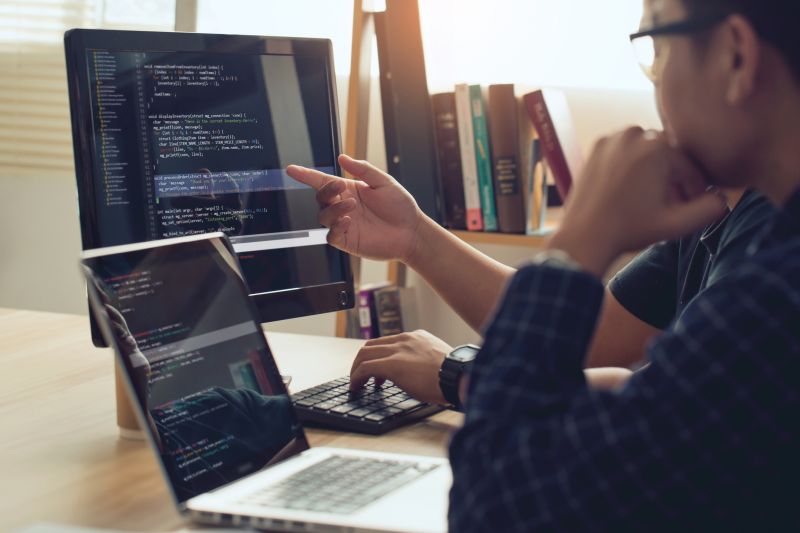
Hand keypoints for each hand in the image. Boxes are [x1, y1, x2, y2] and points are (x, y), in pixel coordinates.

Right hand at [286, 154, 425, 261]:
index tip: (291, 169)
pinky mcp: (347, 241)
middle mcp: (344, 206)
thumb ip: (363, 169)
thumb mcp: (384, 182)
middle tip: (340, 186)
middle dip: (326, 190)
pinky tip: (348, 221)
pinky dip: (335, 227)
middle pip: (320, 198)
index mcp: (349, 190)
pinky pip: (331, 236)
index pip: (323, 182)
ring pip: (323, 216)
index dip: (306, 175)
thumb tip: (342, 158)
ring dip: (333, 209)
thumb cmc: (400, 206)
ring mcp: (344, 224)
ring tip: (352, 206)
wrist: (411, 232)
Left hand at [349, 330, 451, 404]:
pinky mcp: (392, 364)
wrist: (459, 376)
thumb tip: (418, 373)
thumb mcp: (437, 360)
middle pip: (371, 345)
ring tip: (356, 384)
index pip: (387, 342)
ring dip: (356, 369)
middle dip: (361, 361)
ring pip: (364, 354)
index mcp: (416, 337)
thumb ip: (424, 360)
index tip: (376, 371)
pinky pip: (365, 368)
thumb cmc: (454, 374)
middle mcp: (405, 339)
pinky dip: (356, 377)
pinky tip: (357, 387)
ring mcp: (398, 350)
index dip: (377, 355)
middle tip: (361, 377)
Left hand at [549, 128, 727, 276]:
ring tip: (648, 197)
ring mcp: (613, 138)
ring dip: (652, 169)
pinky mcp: (596, 145)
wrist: (584, 236)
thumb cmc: (630, 230)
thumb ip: (709, 210)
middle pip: (668, 156)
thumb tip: (723, 198)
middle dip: (672, 178)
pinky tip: (628, 190)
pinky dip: (630, 164)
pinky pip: (624, 150)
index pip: (689, 167)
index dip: (693, 189)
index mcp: (658, 148)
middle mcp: (635, 134)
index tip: (689, 206)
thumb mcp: (676, 225)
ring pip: (646, 151)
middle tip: (668, 204)